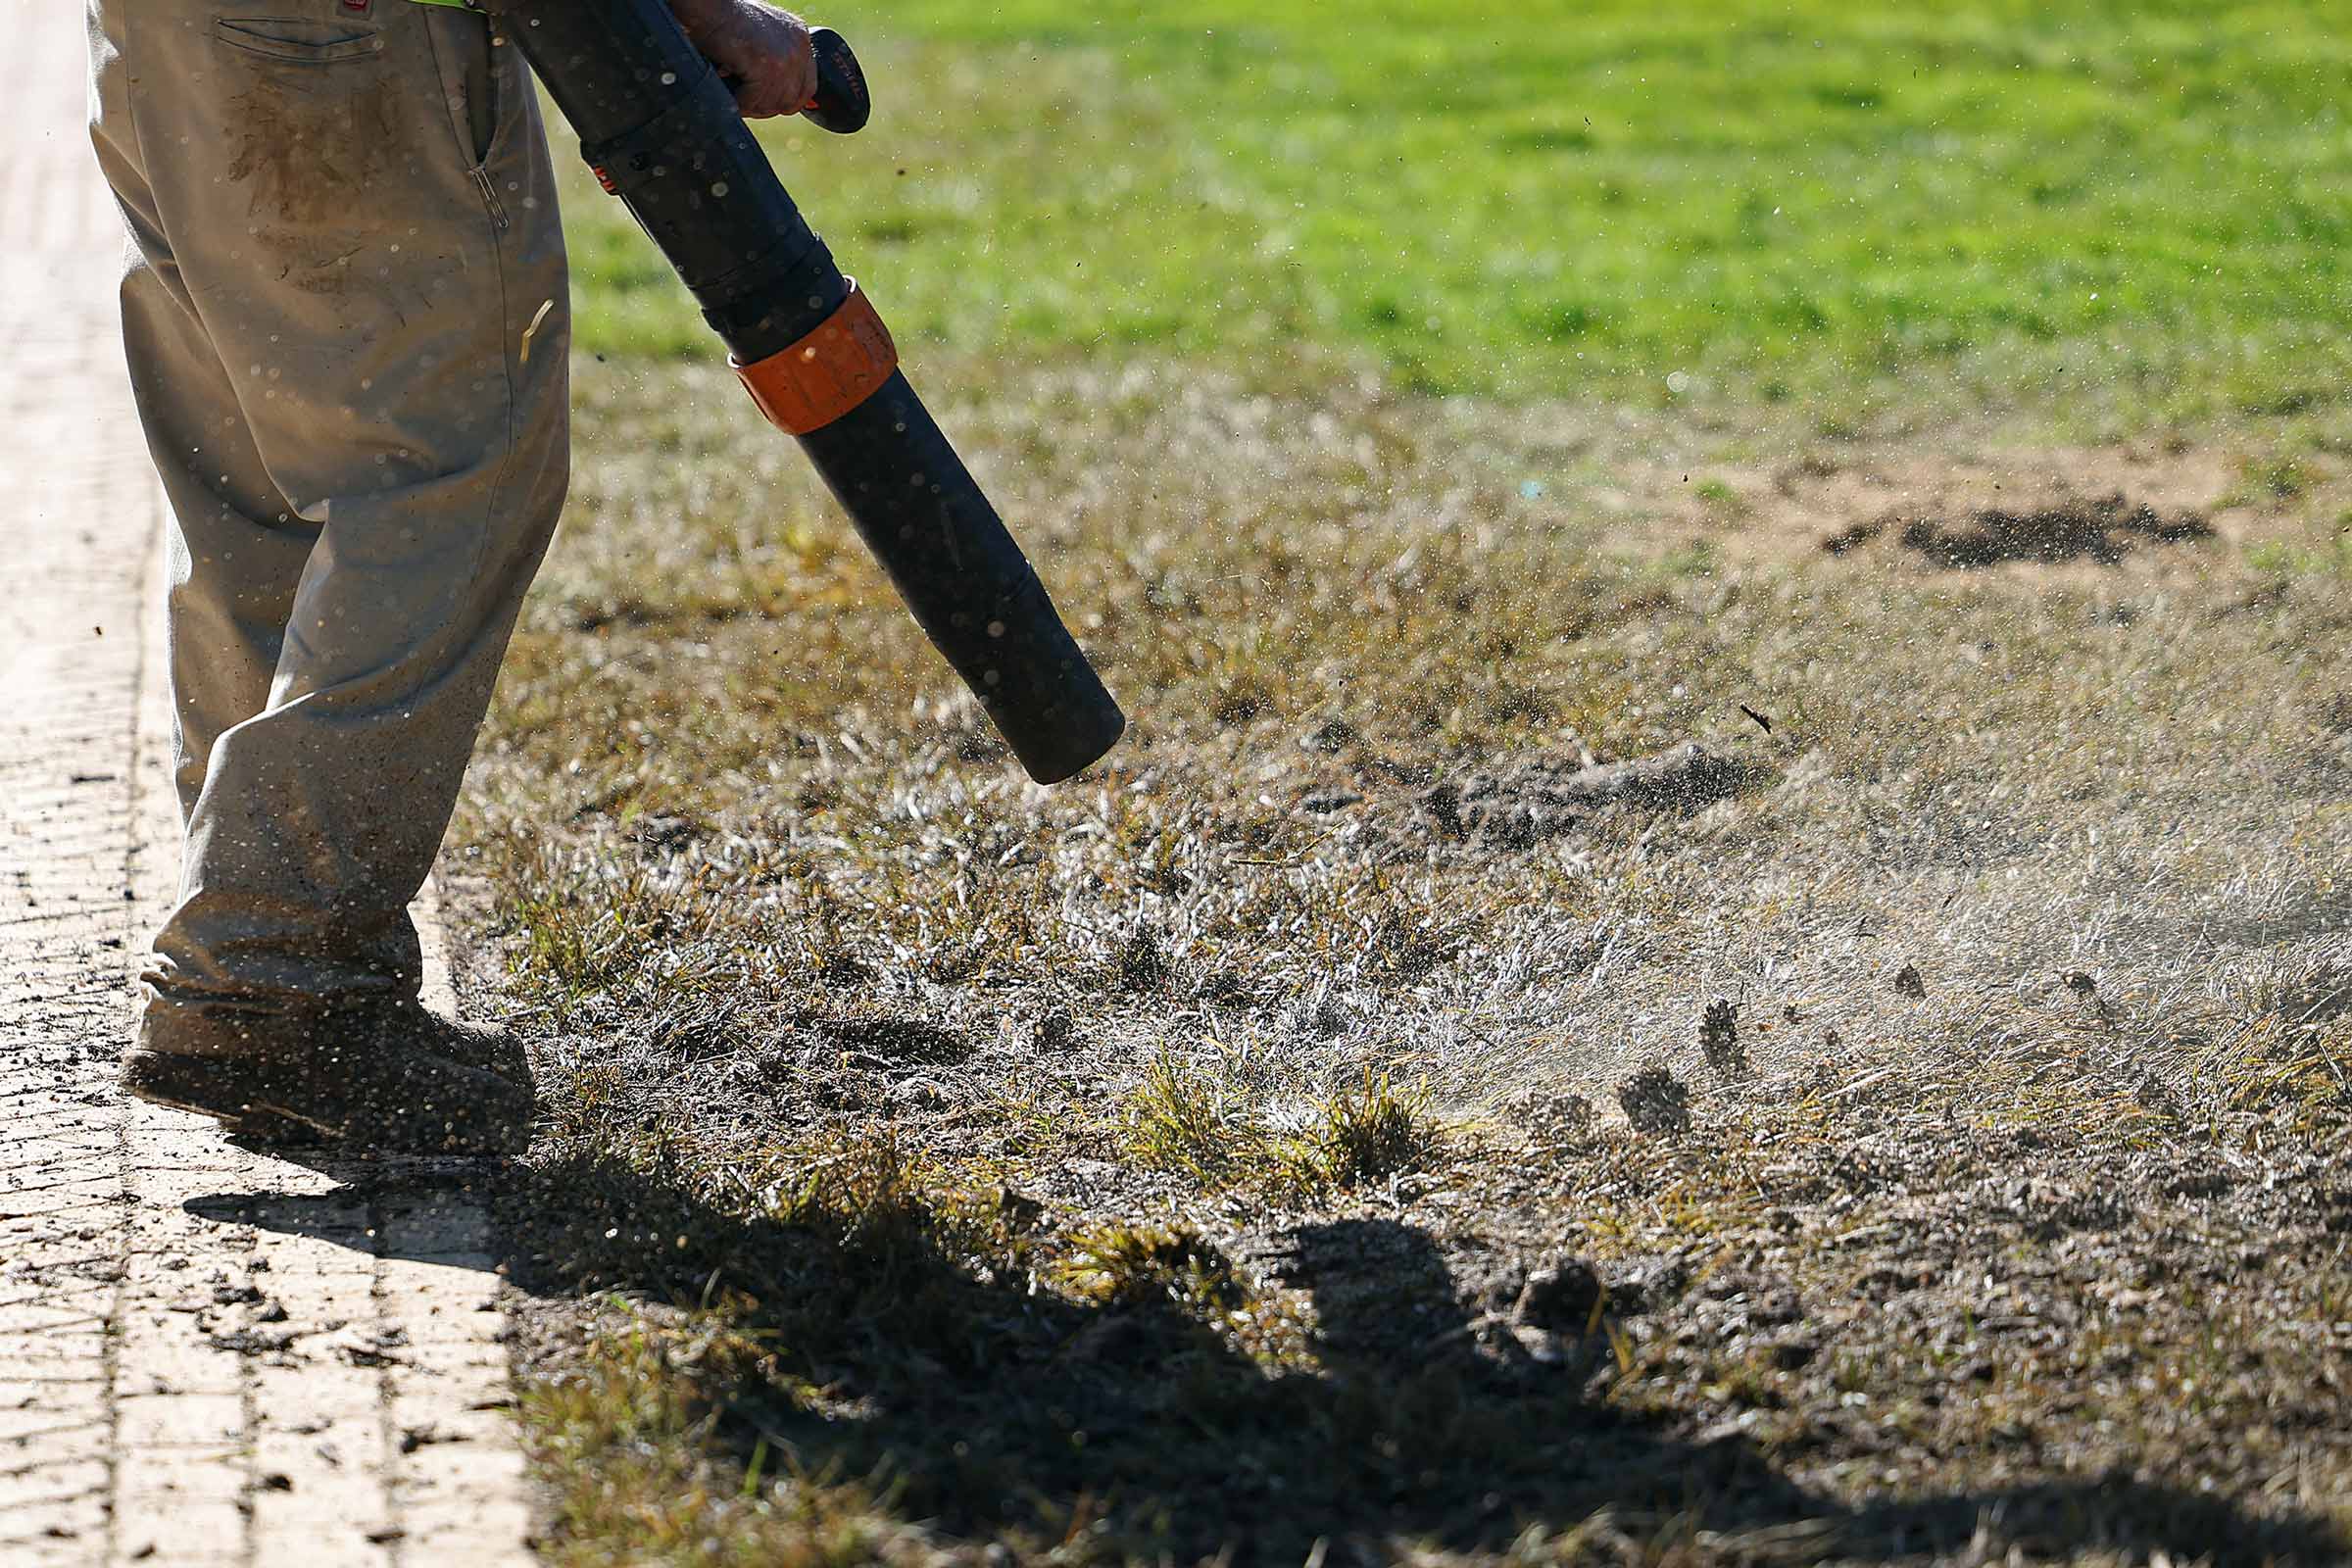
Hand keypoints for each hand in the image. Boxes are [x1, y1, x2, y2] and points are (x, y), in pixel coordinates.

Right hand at [668, 0, 816, 118]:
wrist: (707, 6)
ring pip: (773, 104)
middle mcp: (799, 46)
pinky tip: (729, 90)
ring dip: (751, 104)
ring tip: (734, 92)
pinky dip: (739, 101)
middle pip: (792, 100)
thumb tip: (779, 95)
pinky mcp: (768, 66)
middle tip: (745, 100)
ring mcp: (786, 57)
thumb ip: (775, 59)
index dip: (785, 100)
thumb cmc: (724, 19)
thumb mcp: (761, 37)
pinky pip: (755, 101)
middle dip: (766, 105)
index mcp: (800, 38)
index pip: (807, 87)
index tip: (764, 102)